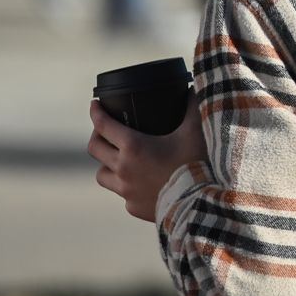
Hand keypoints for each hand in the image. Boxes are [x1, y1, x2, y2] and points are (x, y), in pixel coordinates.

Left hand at [90, 99, 205, 222]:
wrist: (201, 203)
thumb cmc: (197, 163)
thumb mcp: (195, 130)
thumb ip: (192, 107)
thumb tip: (193, 88)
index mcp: (134, 146)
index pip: (104, 125)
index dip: (96, 112)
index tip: (94, 104)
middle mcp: (123, 168)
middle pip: (95, 149)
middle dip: (96, 135)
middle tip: (104, 129)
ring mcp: (125, 190)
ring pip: (102, 174)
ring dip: (106, 164)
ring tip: (118, 159)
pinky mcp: (132, 206)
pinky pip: (122, 193)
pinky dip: (127, 185)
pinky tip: (141, 182)